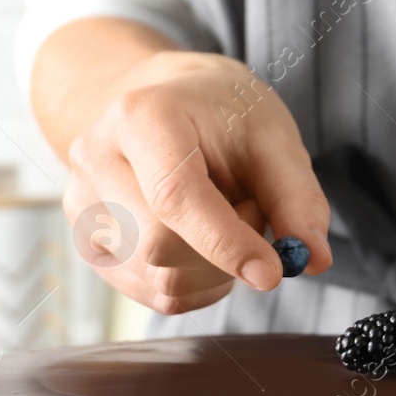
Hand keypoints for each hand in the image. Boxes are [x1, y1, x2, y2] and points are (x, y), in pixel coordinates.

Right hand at [64, 51, 331, 313]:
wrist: (166, 101)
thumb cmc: (222, 114)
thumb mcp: (272, 137)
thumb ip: (296, 197)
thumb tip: (313, 259)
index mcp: (141, 116)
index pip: (174, 198)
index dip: (225, 244)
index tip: (272, 272)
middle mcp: (96, 159)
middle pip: (160, 250)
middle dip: (222, 252)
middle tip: (252, 212)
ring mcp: (82, 203)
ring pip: (158, 281)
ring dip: (211, 271)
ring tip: (223, 220)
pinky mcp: (88, 243)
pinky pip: (151, 294)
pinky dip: (194, 284)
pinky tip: (203, 246)